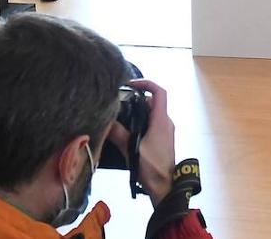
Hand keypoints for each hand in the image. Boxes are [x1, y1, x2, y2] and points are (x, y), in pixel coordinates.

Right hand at [124, 79, 175, 205]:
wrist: (164, 186)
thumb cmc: (151, 166)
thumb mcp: (131, 149)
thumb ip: (118, 134)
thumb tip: (105, 122)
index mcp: (161, 120)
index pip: (160, 92)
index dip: (147, 83)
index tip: (131, 84)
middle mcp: (166, 122)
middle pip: (153, 102)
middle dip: (137, 100)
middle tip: (120, 103)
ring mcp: (165, 131)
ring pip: (152, 114)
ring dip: (137, 112)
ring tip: (120, 117)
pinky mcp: (162, 140)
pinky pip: (152, 124)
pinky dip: (140, 122)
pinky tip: (126, 131)